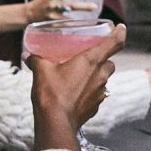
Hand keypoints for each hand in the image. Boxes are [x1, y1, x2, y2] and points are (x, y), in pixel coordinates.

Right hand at [24, 0, 95, 22]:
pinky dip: (71, 26)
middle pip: (72, 5)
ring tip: (90, 20)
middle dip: (85, 6)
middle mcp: (54, 5)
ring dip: (80, 18)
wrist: (27, 14)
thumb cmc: (40, 4)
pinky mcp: (52, 24)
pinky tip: (78, 27)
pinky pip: (64, 26)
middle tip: (95, 6)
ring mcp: (53, 16)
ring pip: (70, 18)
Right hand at [27, 24, 126, 150]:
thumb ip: (37, 60)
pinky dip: (89, 92)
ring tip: (78, 78)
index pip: (115, 43)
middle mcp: (100, 75)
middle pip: (110, 63)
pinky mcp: (96, 106)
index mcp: (91, 60)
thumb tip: (29, 56)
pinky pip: (96, 95)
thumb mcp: (41, 71)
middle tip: (87, 59)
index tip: (121, 28)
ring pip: (103, 80)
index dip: (120, 33)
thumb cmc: (51, 93)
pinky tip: (75, 94)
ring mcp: (100, 92)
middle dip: (102, 60)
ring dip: (94, 77)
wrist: (55, 122)